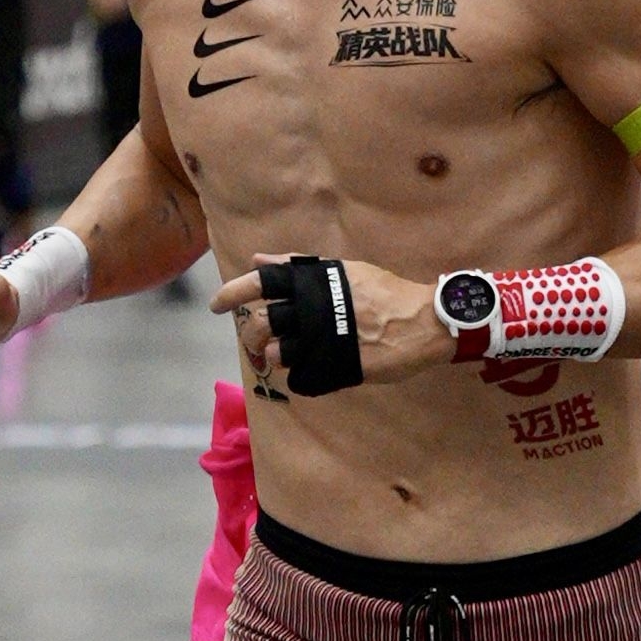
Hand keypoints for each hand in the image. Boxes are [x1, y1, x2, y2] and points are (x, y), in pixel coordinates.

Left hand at [211, 255, 446, 389]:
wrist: (424, 322)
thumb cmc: (385, 292)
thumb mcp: (342, 271)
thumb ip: (299, 266)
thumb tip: (258, 261)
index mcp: (312, 283)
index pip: (260, 284)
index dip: (232, 293)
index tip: (216, 306)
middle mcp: (312, 310)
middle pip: (260, 324)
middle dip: (250, 335)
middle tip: (255, 341)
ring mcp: (322, 343)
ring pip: (277, 355)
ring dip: (276, 357)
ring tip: (286, 355)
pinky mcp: (334, 370)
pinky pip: (302, 380)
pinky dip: (302, 377)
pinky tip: (313, 370)